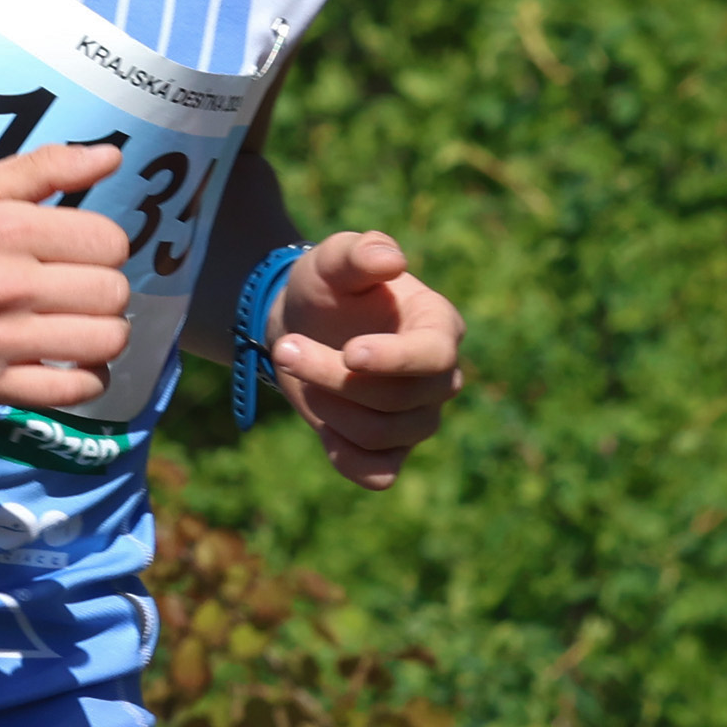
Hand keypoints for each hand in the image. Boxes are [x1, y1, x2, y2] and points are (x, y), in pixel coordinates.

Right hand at [0, 143, 130, 405]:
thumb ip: (46, 167)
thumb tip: (112, 157)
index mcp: (8, 228)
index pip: (110, 242)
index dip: (104, 245)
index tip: (79, 252)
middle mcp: (7, 285)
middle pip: (113, 293)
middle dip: (105, 289)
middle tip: (77, 290)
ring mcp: (0, 341)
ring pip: (105, 341)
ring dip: (104, 334)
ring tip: (79, 325)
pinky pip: (74, 391)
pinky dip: (88, 379)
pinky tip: (72, 361)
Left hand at [268, 231, 464, 488]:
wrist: (302, 324)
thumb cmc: (327, 287)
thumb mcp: (333, 259)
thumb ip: (359, 252)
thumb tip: (391, 259)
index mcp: (439, 326)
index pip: (434, 355)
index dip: (394, 360)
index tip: (349, 352)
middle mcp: (441, 377)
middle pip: (399, 399)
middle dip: (333, 377)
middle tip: (285, 348)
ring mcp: (419, 418)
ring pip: (382, 434)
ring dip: (327, 407)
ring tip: (296, 369)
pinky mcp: (392, 450)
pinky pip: (379, 474)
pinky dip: (346, 457)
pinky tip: (321, 427)